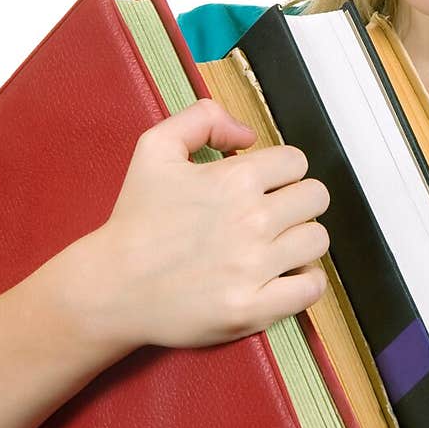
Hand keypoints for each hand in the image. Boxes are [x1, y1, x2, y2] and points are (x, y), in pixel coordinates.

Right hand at [89, 98, 330, 351]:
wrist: (111, 286)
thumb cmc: (135, 220)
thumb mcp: (155, 148)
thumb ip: (202, 119)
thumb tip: (247, 134)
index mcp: (234, 179)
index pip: (297, 162)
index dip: (282, 171)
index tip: (266, 185)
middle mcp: (251, 221)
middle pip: (315, 198)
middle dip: (296, 201)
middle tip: (273, 215)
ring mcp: (253, 267)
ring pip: (317, 240)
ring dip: (301, 240)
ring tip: (277, 245)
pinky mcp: (253, 308)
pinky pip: (311, 288)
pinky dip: (306, 281)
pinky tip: (286, 276)